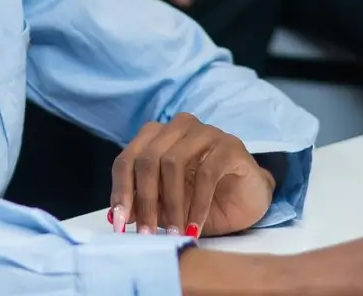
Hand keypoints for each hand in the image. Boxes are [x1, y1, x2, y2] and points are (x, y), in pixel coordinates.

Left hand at [109, 112, 270, 238]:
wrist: (247, 200)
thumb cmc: (204, 201)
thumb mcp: (167, 207)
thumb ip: (143, 206)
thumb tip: (116, 217)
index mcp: (157, 137)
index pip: (127, 159)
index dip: (120, 191)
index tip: (119, 223)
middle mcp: (178, 128)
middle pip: (147, 159)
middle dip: (145, 201)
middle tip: (146, 234)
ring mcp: (205, 133)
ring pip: (173, 162)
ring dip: (171, 204)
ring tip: (174, 233)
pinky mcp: (229, 146)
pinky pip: (206, 173)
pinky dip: (197, 205)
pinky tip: (194, 227)